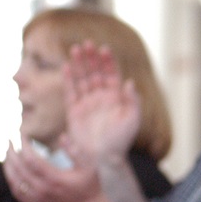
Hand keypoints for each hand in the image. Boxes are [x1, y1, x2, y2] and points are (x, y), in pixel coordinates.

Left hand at [3, 139, 100, 201]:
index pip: (30, 158)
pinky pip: (17, 193)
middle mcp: (42, 190)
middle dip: (12, 152)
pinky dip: (11, 181)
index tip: (20, 135)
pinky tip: (11, 172)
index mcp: (54, 179)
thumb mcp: (89, 168)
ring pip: (14, 181)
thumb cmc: (90, 189)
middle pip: (19, 168)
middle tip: (9, 141)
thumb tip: (61, 136)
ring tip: (7, 155)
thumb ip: (75, 151)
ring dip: (8, 166)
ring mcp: (37, 199)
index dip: (23, 145)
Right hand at [63, 41, 139, 161]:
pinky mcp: (74, 111)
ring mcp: (87, 104)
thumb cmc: (121, 140)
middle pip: (95, 73)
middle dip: (91, 58)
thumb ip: (133, 101)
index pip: (111, 75)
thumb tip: (129, 82)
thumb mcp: (133, 120)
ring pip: (82, 79)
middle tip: (87, 43)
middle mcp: (101, 98)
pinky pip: (71, 92)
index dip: (108, 62)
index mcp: (116, 99)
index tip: (104, 48)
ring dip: (80, 64)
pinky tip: (67, 66)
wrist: (104, 158)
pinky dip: (69, 79)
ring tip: (76, 49)